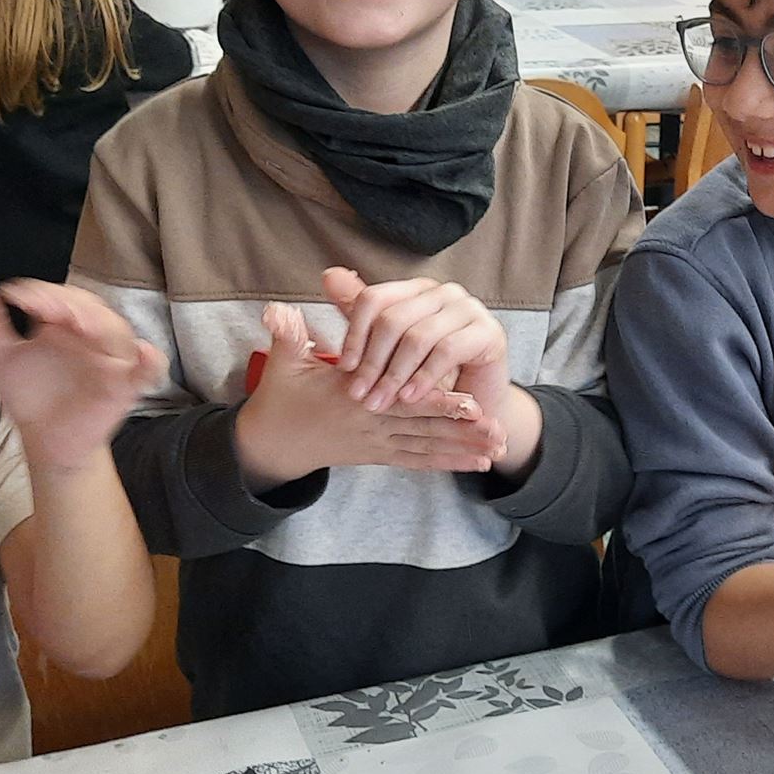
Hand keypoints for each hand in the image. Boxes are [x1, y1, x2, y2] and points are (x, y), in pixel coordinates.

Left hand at [0, 280, 165, 470]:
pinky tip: (145, 355)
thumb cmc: (30, 395)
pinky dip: (149, 362)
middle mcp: (89, 337)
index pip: (57, 296)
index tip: (14, 297)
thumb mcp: (1, 359)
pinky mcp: (123, 386)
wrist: (45, 440)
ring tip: (82, 325)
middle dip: (71, 304)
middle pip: (91, 307)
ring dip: (103, 325)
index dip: (39, 293)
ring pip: (118, 332)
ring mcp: (109, 360)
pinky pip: (145, 371)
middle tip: (48, 309)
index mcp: (61, 324)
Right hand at [235, 300, 507, 489]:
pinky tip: (475, 463)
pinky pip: (417, 460)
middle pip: (423, 427)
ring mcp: (375, 443)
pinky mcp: (378, 454)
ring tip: (498, 449)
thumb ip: (286, 335)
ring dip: (462, 448)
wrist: (274, 444)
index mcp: (351, 396)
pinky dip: (446, 462)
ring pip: (426, 447)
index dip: (435, 399)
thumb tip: (275, 310)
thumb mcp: (282, 363)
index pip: (399, 398)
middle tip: (499, 428)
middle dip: (463, 429)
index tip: (470, 399)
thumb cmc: (281, 398)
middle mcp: (369, 423)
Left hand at [324, 267, 511, 412]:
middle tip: (359, 394)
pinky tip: (410, 398)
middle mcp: (443, 293)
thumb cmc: (432, 375)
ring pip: (418, 337)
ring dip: (395, 375)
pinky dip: (424, 378)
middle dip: (372, 362)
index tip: (344, 368)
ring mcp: (469, 309)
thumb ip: (363, 317)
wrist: (478, 402)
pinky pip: (447, 351)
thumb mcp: (392, 349)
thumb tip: (329, 276)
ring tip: (380, 402)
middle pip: (394, 319)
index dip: (355, 334)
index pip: (374, 299)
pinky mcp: (489, 333)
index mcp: (416, 290)